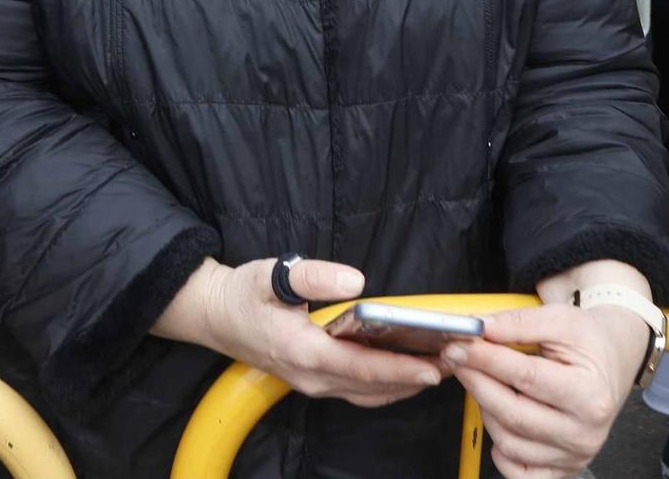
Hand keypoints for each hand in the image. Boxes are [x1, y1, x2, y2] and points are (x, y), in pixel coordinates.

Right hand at [153, 258, 439, 408]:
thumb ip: (313, 276)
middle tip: (455, 363)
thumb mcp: (271, 275)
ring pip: (368, 393)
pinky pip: (357, 390)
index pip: (360, 367)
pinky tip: (406, 371)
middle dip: (415, 377)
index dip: (399, 369)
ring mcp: (312, 384)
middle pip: (372, 386)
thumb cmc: (242, 294)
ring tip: (440, 366)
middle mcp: (311, 377)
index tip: (433, 367)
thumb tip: (356, 281)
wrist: (212, 315)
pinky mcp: (313, 380)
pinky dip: (386, 384)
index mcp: (303, 352)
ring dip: (404, 384)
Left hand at [441, 302, 645, 478]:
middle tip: (457, 359)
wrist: (611, 363)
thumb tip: (482, 329)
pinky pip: (517, 471)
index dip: (485, 360)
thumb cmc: (587, 343)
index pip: (525, 377)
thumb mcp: (561, 319)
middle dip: (477, 383)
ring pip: (509, 442)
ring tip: (484, 382)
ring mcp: (573, 455)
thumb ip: (519, 323)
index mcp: (590, 394)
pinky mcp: (561, 470)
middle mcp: (585, 432)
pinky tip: (499, 420)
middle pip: (513, 414)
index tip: (459, 346)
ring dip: (485, 410)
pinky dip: (499, 450)